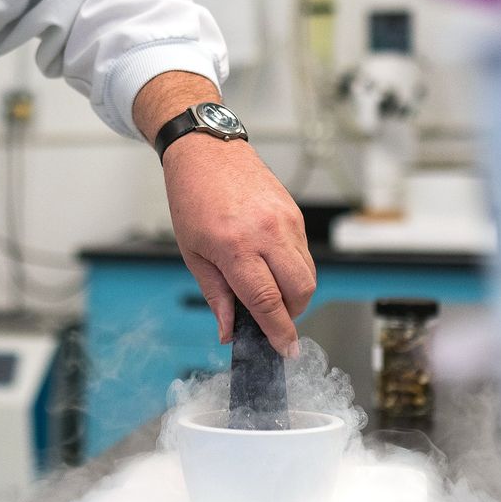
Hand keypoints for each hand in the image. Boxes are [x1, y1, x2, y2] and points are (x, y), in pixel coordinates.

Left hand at [162, 135, 315, 354]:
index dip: (279, 332)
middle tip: (272, 319)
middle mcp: (267, 233)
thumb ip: (216, 296)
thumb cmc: (192, 198)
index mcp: (235, 247)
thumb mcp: (193, 254)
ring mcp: (286, 221)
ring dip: (294, 293)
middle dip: (291, 315)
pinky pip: (304, 252)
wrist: (206, 151)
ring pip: (308, 273)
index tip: (285, 350)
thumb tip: (229, 331)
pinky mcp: (295, 213)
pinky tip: (271, 264)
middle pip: (300, 291)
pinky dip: (293, 268)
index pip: (267, 302)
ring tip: (268, 289)